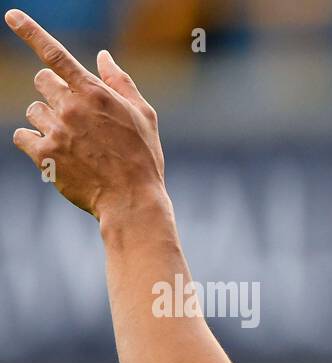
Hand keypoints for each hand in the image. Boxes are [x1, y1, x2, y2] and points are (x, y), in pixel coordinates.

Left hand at [6, 8, 165, 218]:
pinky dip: (34, 142)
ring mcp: (56, 131)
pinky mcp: (44, 154)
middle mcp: (71, 107)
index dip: (30, 31)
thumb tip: (102, 56)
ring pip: (34, 110)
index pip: (55, 54)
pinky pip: (23, 136)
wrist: (133, 201)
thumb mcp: (144, 116)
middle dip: (54, 94)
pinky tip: (56, 153)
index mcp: (95, 93)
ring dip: (48, 121)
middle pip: (41, 82)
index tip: (12, 15)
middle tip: (74, 116)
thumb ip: (120, 82)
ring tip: (73, 142)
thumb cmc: (143, 158)